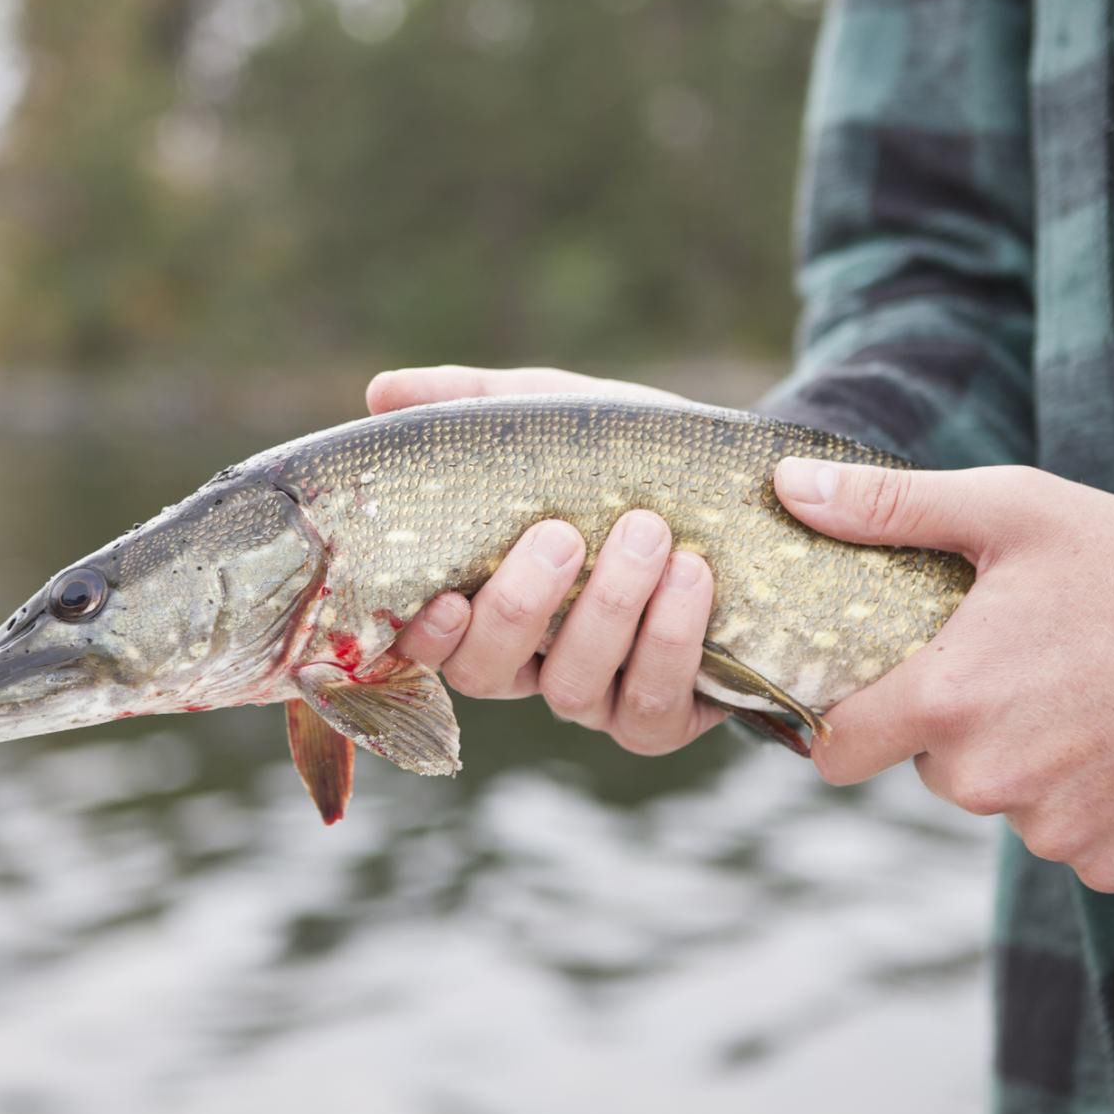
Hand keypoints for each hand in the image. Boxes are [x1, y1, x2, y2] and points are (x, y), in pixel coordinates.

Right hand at [369, 366, 725, 754]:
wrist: (731, 478)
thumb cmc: (619, 452)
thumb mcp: (550, 413)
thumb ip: (467, 402)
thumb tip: (381, 394)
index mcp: (482, 601)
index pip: (427, 641)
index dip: (425, 633)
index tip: (444, 594)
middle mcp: (528, 662)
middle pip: (488, 672)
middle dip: (519, 608)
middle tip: (560, 535)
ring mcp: (593, 697)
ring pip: (572, 688)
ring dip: (608, 610)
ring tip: (647, 531)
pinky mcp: (662, 719)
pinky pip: (651, 709)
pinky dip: (670, 643)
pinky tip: (693, 576)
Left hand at [775, 458, 1113, 892]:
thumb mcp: (1006, 511)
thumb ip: (885, 507)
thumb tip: (787, 488)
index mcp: (949, 699)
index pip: (838, 750)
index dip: (846, 723)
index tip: (872, 700)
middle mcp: (993, 780)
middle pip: (931, 770)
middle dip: (957, 729)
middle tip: (1020, 668)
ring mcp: (1058, 830)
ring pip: (1003, 803)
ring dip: (1025, 765)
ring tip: (1083, 697)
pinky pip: (1068, 840)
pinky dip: (1087, 802)